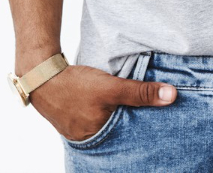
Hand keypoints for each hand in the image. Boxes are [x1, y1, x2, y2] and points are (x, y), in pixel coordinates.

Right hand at [29, 63, 176, 140]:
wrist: (41, 75)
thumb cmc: (75, 85)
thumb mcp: (112, 88)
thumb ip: (140, 93)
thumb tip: (172, 96)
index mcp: (99, 136)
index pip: (129, 135)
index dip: (144, 126)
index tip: (161, 119)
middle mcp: (88, 137)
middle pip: (118, 130)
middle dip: (132, 121)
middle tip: (151, 111)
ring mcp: (78, 129)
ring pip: (107, 122)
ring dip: (118, 113)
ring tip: (131, 105)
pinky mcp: (72, 117)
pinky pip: (94, 116)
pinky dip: (104, 110)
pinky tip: (111, 102)